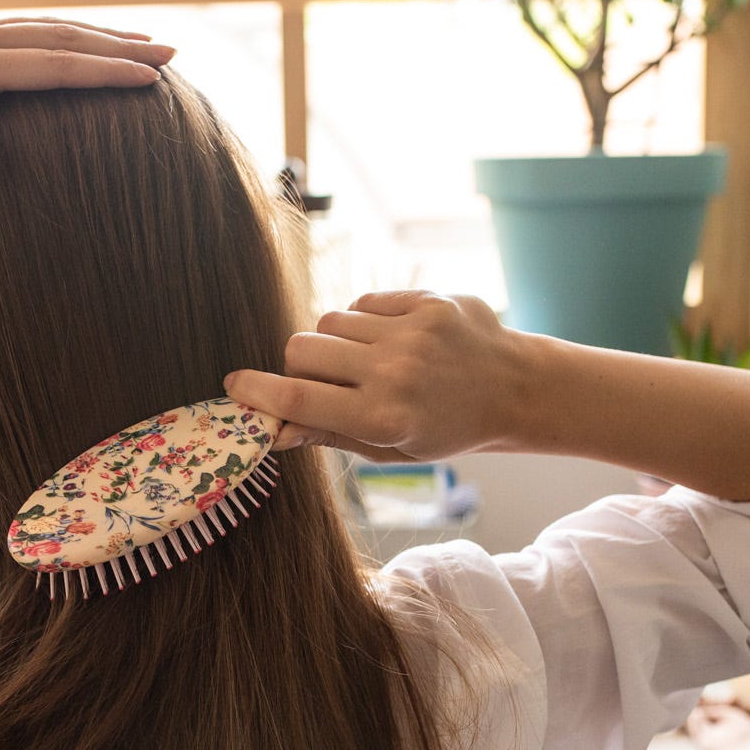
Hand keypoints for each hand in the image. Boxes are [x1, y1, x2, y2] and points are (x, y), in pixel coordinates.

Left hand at [0, 18, 173, 191]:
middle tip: (173, 57)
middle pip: (57, 37)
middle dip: (117, 47)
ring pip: (45, 29)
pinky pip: (26, 34)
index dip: (103, 72)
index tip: (151, 79)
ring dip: (99, 37)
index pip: (49, 64)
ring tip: (147, 49)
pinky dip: (65, 38)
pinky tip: (86, 48)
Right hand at [224, 291, 535, 461]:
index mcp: (384, 418)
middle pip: (301, 348)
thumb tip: (274, 429)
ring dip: (332, 343)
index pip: (298, 397)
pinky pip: (362, 304)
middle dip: (296, 365)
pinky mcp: (425, 300)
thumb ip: (329, 434)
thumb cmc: (446, 428)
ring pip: (328, 322)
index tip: (234, 387)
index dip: (258, 392)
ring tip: (363, 362)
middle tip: (319, 380)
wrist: (515, 388)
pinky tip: (389, 341)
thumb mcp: (390, 449)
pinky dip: (362, 323)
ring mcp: (411, 331)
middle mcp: (395, 371)